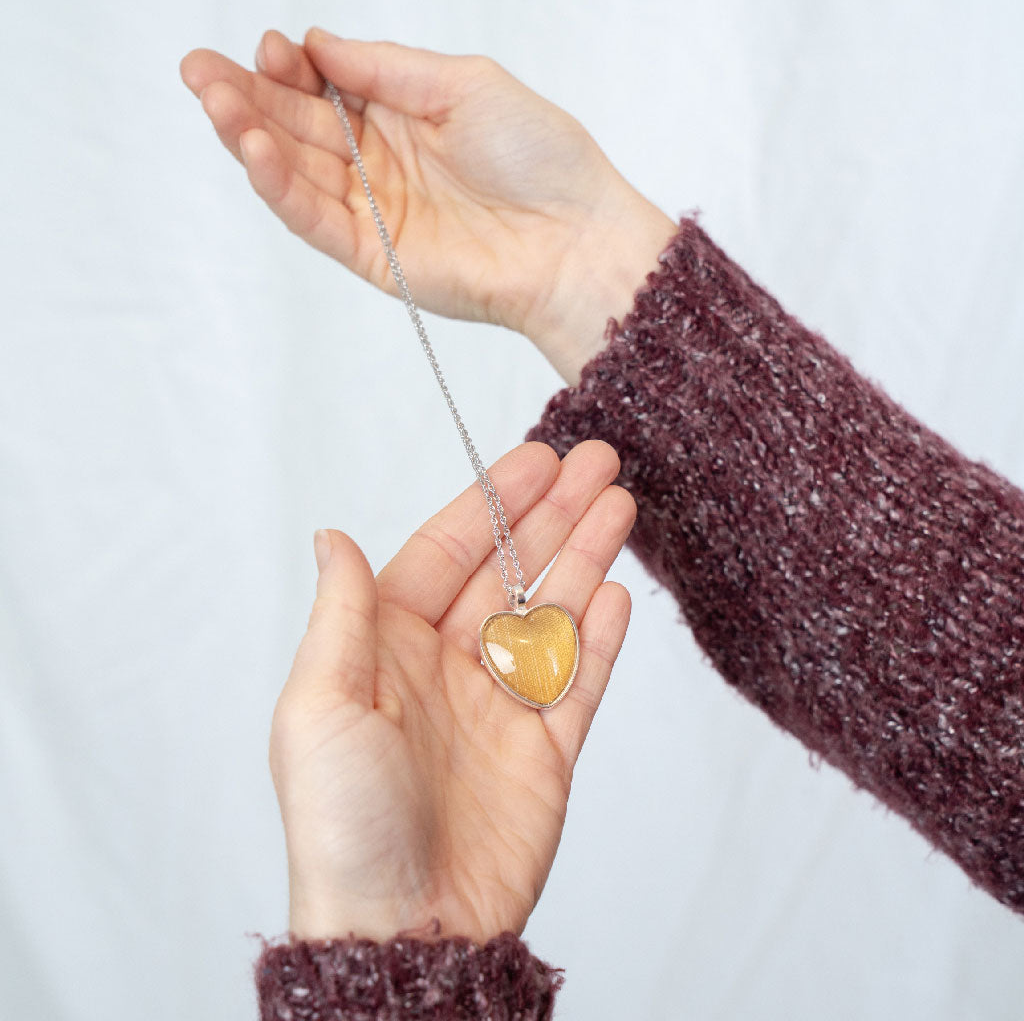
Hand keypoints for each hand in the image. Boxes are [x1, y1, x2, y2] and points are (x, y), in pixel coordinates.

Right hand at [180, 29, 675, 382]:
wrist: (575, 239)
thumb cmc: (540, 158)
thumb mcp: (463, 84)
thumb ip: (386, 69)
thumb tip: (317, 45)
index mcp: (405, 118)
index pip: (328, 90)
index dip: (293, 68)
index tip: (273, 46)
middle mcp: (383, 165)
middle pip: (301, 129)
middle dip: (249, 97)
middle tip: (199, 69)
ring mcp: (375, 213)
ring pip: (298, 173)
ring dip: (252, 137)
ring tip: (214, 101)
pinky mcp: (374, 257)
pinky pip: (316, 219)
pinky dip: (282, 187)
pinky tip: (255, 151)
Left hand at [271, 440, 634, 942]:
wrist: (405, 929)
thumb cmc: (345, 823)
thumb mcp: (320, 706)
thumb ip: (342, 615)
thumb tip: (333, 534)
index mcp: (387, 649)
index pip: (448, 553)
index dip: (492, 503)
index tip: (535, 460)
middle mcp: (446, 668)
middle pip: (510, 572)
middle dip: (553, 516)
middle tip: (598, 464)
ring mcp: (499, 708)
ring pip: (552, 615)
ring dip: (586, 560)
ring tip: (621, 507)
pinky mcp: (545, 753)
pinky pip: (579, 681)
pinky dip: (600, 638)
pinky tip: (618, 593)